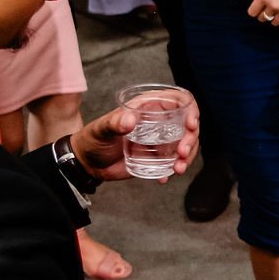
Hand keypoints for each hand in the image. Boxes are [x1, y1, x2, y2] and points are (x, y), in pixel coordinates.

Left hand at [69, 100, 199, 181]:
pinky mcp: (158, 157)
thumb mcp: (101, 129)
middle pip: (188, 125)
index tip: (191, 125)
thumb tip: (130, 120)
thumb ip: (114, 123)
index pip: (178, 101)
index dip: (191, 110)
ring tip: (178, 169)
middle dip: (191, 139)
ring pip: (186, 144)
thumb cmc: (92, 139)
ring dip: (188, 157)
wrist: (87, 163)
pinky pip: (174, 161)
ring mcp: (160, 140)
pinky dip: (174, 170)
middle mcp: (158, 122)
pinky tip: (165, 178)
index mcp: (148, 107)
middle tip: (182, 153)